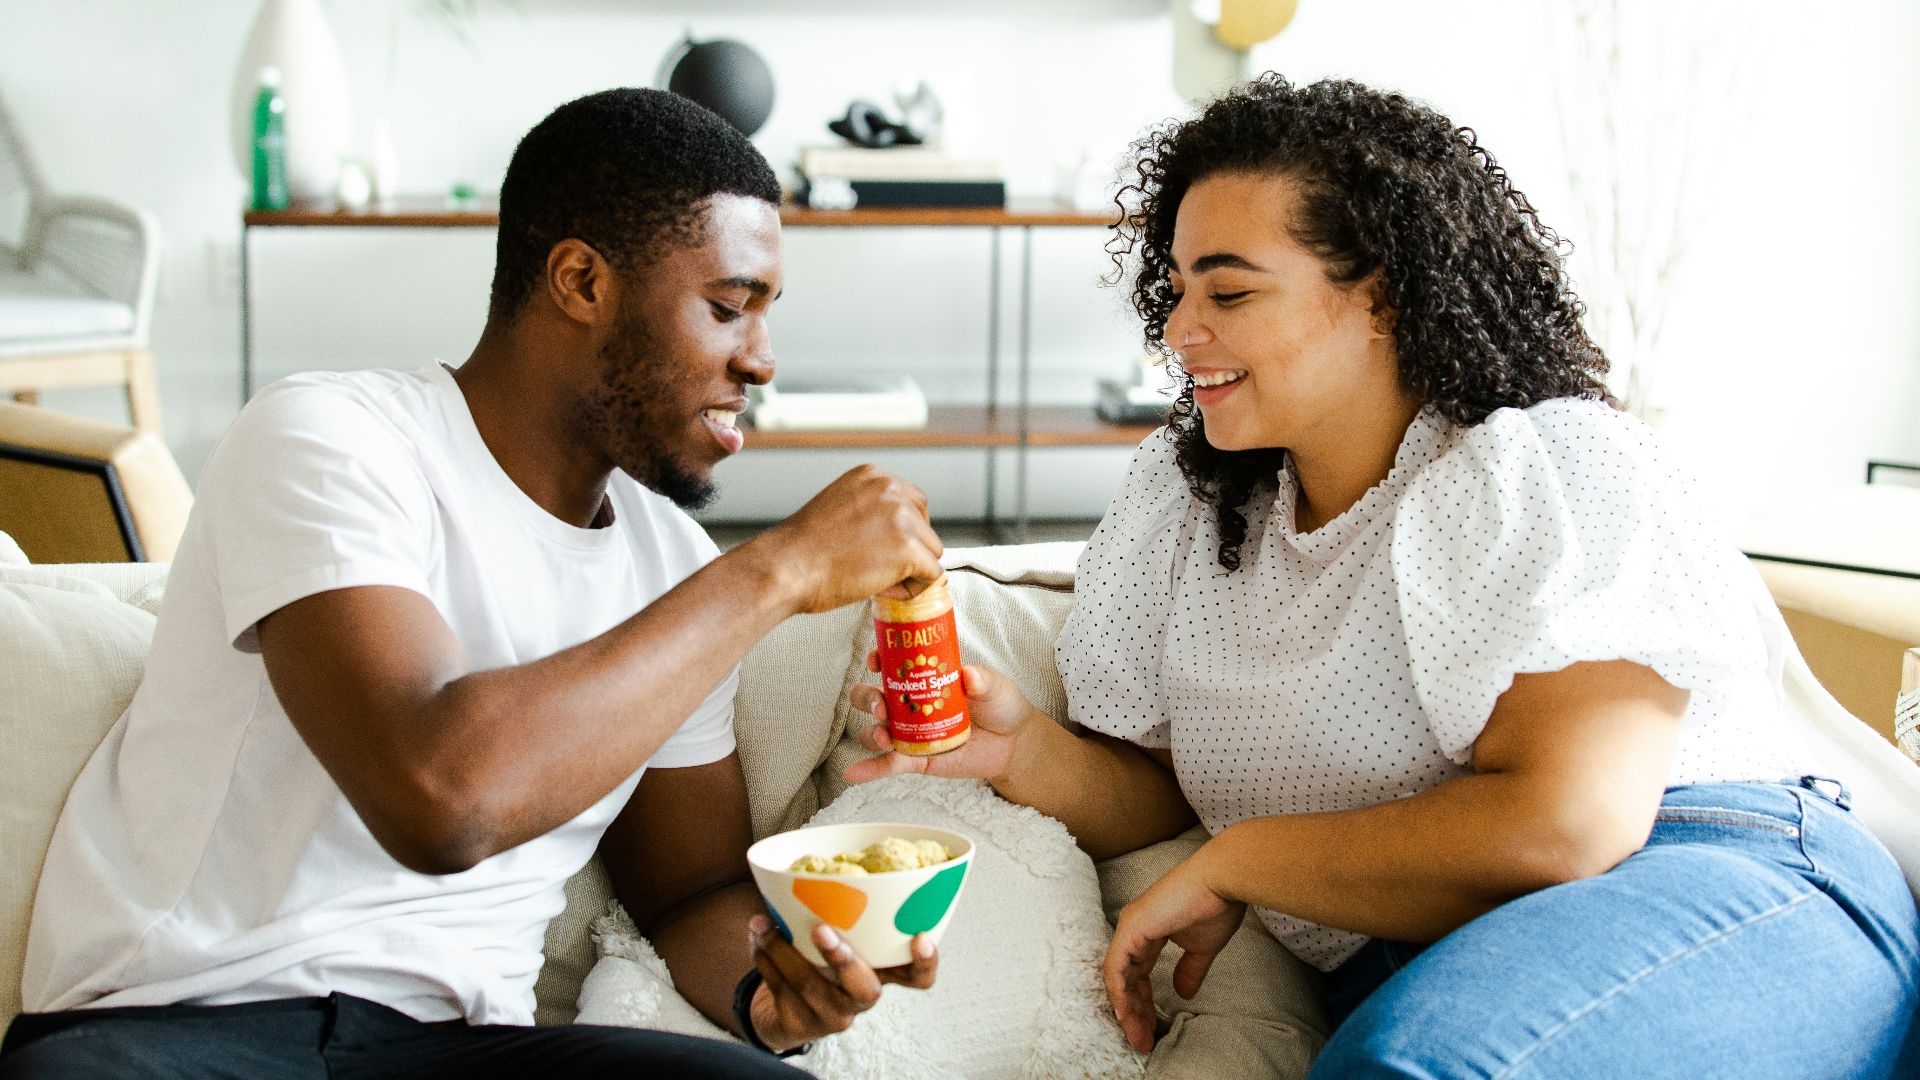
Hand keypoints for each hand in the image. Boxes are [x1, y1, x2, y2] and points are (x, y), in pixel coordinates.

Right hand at [743, 466, 944, 615]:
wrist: (785, 567)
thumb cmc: (801, 550)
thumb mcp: (838, 508)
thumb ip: (869, 511)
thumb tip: (893, 533)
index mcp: (872, 476)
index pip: (913, 502)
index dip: (901, 532)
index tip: (879, 548)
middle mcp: (890, 489)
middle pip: (926, 526)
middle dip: (909, 550)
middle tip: (875, 566)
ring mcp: (901, 518)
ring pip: (931, 551)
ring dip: (909, 570)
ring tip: (874, 578)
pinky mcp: (908, 549)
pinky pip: (932, 576)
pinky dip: (911, 590)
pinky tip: (881, 589)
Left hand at [745, 914, 938, 1050]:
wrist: (786, 1009)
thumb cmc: (821, 958)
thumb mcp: (840, 936)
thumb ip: (841, 913)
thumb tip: (815, 873)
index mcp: (881, 972)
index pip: (918, 978)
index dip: (926, 962)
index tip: (920, 937)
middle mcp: (862, 997)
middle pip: (866, 990)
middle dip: (843, 958)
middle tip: (821, 930)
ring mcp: (834, 1016)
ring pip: (810, 984)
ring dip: (782, 948)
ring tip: (762, 923)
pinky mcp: (802, 1024)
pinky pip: (781, 989)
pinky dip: (765, 958)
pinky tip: (757, 938)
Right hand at [843, 659, 1039, 786]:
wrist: (1014, 742)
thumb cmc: (1000, 704)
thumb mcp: (993, 686)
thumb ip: (982, 680)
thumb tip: (969, 674)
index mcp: (922, 679)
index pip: (891, 666)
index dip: (878, 660)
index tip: (876, 660)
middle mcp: (908, 704)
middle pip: (872, 697)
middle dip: (868, 699)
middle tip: (882, 705)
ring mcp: (909, 732)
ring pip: (875, 730)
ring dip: (872, 733)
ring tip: (885, 738)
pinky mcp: (916, 759)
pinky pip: (888, 764)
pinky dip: (869, 769)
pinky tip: (852, 773)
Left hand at [1102, 846, 1243, 1053]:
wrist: (1221, 880)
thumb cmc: (1216, 905)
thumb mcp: (1202, 948)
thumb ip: (1189, 970)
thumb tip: (1183, 993)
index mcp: (1148, 930)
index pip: (1138, 973)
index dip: (1143, 1002)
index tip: (1152, 1028)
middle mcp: (1134, 928)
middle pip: (1125, 979)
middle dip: (1134, 1012)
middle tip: (1142, 1040)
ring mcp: (1130, 927)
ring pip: (1117, 977)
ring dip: (1127, 1010)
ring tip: (1137, 1036)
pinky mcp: (1131, 929)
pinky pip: (1116, 969)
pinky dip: (1120, 993)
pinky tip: (1127, 1015)